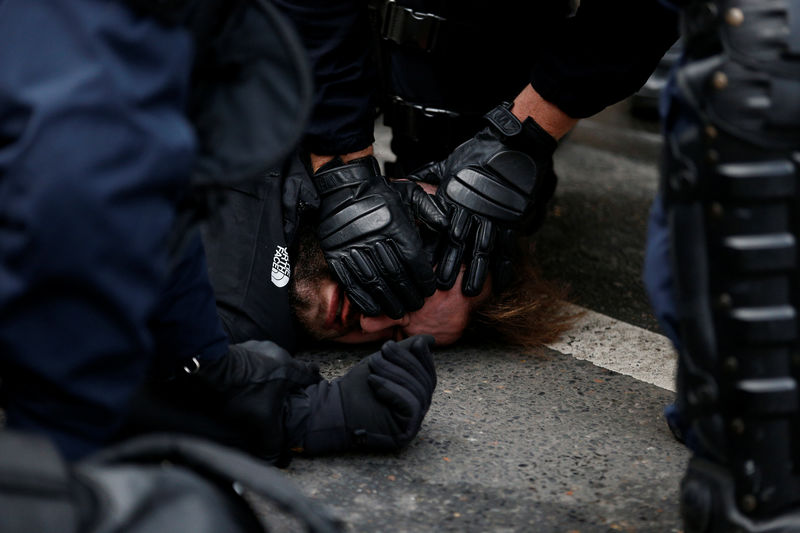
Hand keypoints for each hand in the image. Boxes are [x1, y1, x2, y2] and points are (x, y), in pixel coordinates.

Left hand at [174, 340, 321, 461]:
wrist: (210, 368)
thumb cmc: (242, 392)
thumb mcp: (261, 422)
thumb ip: (272, 442)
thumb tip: (275, 461)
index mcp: (290, 368)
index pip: (312, 374)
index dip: (313, 384)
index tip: (310, 392)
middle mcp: (278, 352)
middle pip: (290, 369)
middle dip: (286, 383)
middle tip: (279, 399)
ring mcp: (258, 346)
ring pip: (270, 363)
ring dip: (267, 376)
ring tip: (257, 392)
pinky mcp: (241, 346)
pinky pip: (252, 359)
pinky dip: (250, 371)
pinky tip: (240, 383)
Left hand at [291, 335, 436, 453]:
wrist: (335, 407)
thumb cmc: (358, 385)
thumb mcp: (386, 362)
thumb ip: (406, 351)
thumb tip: (429, 340)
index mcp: (415, 394)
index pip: (428, 375)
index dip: (423, 358)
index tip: (412, 343)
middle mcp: (417, 410)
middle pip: (425, 383)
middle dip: (404, 361)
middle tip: (383, 349)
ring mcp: (412, 424)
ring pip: (419, 393)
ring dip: (394, 373)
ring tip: (373, 364)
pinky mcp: (405, 433)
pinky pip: (412, 406)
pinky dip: (393, 390)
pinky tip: (374, 381)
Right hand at [313, 155, 445, 317]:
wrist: (341, 186)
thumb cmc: (378, 192)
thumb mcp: (409, 193)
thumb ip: (430, 210)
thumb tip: (449, 226)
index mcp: (395, 225)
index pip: (414, 261)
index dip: (423, 279)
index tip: (429, 290)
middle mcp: (375, 238)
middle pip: (396, 276)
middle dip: (409, 295)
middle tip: (416, 305)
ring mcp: (354, 249)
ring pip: (375, 283)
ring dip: (389, 302)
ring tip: (399, 311)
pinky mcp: (337, 256)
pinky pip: (351, 283)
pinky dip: (363, 299)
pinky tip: (374, 308)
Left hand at [407, 102, 557, 295]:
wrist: (513, 143)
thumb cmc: (479, 152)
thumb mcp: (448, 164)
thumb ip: (428, 176)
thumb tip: (406, 180)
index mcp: (455, 199)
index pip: (441, 228)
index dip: (433, 248)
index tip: (422, 266)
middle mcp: (473, 211)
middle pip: (460, 243)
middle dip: (451, 266)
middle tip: (442, 287)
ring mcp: (494, 216)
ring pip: (483, 249)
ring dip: (477, 272)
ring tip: (469, 292)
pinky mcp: (511, 218)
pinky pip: (508, 246)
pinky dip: (505, 265)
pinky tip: (500, 283)